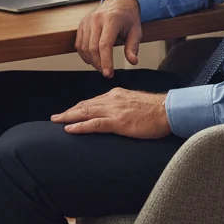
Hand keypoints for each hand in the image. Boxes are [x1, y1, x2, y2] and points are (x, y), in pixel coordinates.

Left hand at [52, 88, 170, 137]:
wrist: (168, 111)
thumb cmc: (156, 111)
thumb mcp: (136, 104)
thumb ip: (124, 107)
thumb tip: (118, 115)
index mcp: (116, 95)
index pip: (93, 101)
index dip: (79, 107)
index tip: (69, 112)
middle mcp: (112, 99)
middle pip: (85, 105)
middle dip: (69, 111)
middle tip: (55, 117)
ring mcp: (114, 110)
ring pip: (85, 112)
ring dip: (68, 117)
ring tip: (56, 121)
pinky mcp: (118, 122)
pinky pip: (94, 124)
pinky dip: (80, 126)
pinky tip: (69, 129)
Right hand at [75, 0, 141, 76]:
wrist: (119, 2)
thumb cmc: (128, 17)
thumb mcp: (136, 31)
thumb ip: (133, 47)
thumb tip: (133, 61)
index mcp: (111, 20)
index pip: (105, 45)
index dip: (106, 61)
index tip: (109, 74)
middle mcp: (97, 19)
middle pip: (93, 48)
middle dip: (99, 64)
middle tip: (107, 73)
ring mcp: (87, 21)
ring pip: (84, 47)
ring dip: (91, 61)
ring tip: (101, 66)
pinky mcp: (82, 24)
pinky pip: (79, 43)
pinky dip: (84, 54)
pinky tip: (92, 59)